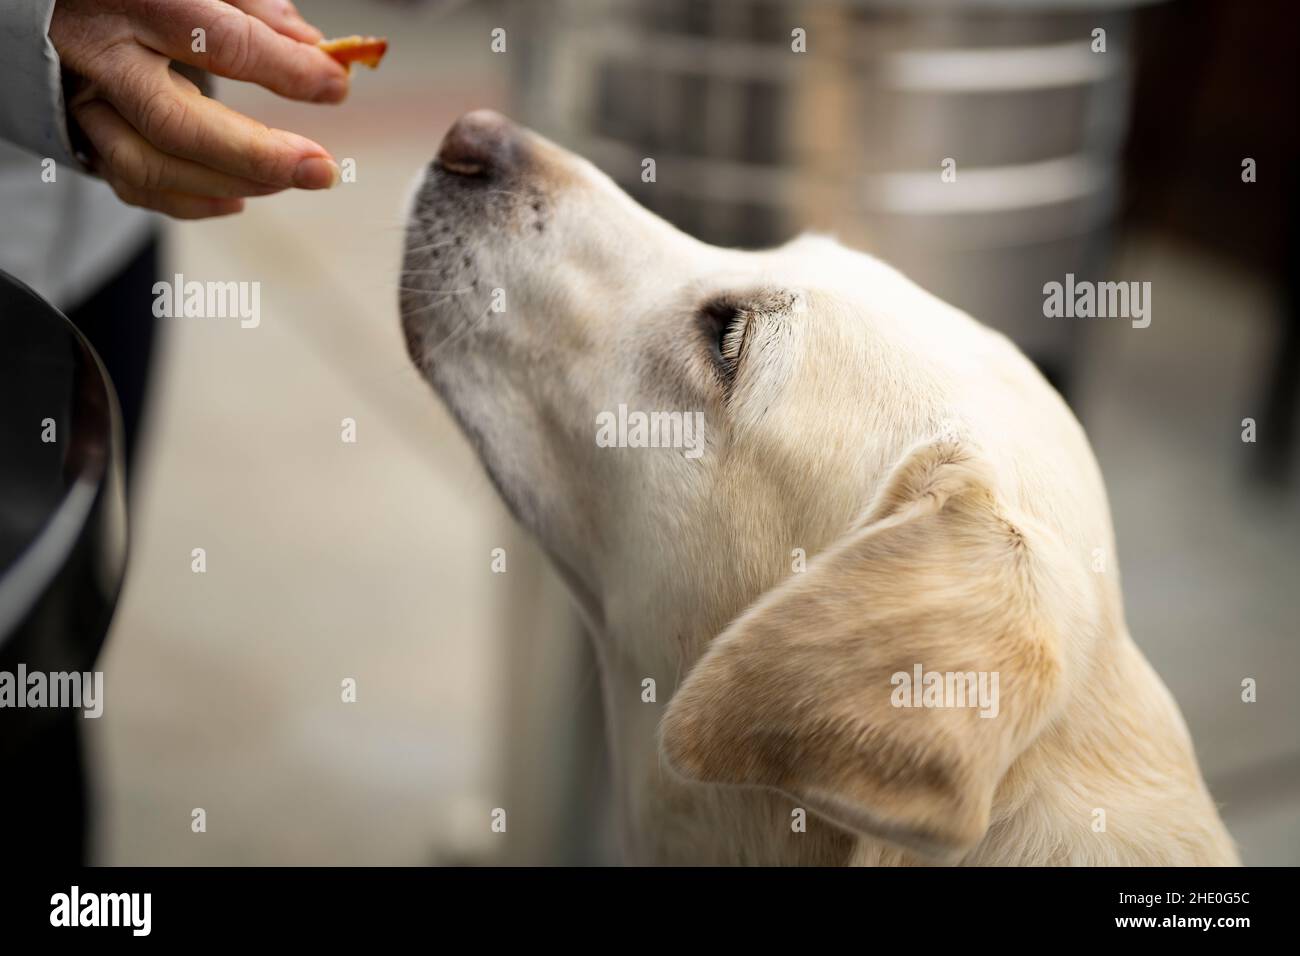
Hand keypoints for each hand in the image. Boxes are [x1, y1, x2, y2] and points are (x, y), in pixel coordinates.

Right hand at [50, 0, 350, 218]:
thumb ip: (251, 6)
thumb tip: (314, 48)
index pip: (219, 39)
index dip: (285, 69)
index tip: (335, 85)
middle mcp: (100, 53)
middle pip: (178, 122)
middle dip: (258, 154)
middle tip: (321, 170)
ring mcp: (83, 99)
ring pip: (149, 165)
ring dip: (227, 184)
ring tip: (288, 181)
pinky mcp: (78, 133)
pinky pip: (130, 184)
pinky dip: (190, 202)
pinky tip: (239, 199)